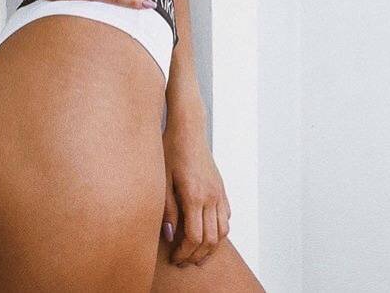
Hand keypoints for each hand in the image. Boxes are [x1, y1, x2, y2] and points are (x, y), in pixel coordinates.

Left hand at [161, 115, 230, 266]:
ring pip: (223, 232)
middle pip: (211, 240)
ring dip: (210, 247)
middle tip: (183, 260)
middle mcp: (211, 197)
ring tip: (196, 252)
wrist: (188, 129)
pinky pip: (226, 217)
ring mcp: (219, 193)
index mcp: (195, 196)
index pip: (194, 237)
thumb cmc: (172, 150)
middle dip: (197, 255)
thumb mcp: (162, 179)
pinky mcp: (221, 188)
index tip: (174, 257)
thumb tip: (170, 235)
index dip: (184, 252)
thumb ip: (167, 209)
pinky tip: (207, 231)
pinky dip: (219, 230)